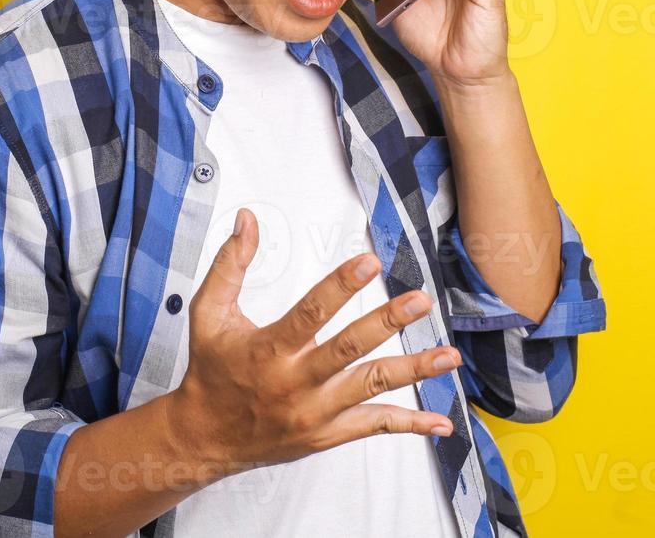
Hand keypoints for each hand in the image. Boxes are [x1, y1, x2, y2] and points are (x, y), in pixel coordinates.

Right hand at [170, 206, 458, 469]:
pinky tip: (440, 422)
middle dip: (387, 322)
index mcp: (268, 349)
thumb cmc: (211, 370)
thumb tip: (248, 218)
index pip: (310, 313)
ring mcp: (314, 412)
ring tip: (450, 355)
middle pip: (349, 350)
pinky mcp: (327, 434)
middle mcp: (295, 383)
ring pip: (371, 388)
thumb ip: (231, 264)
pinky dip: (411, 425)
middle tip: (419, 300)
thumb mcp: (210, 312)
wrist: (205, 437)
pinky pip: (374, 426)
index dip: (341, 286)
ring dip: (414, 370)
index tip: (370, 262)